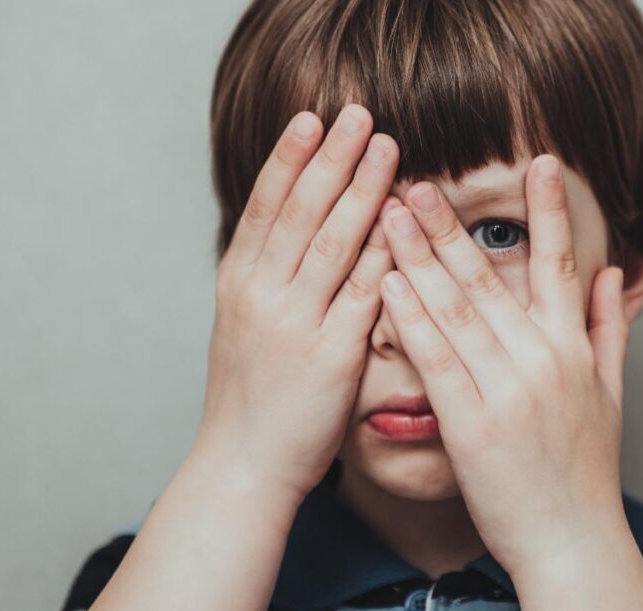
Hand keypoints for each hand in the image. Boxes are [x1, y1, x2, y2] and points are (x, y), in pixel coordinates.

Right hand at [197, 104, 400, 500]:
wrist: (242, 464)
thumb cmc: (249, 397)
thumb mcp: (243, 326)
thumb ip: (269, 279)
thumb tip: (295, 235)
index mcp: (239, 282)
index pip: (266, 205)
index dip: (290, 158)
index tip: (312, 118)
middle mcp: (261, 294)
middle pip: (300, 211)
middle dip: (331, 158)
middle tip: (359, 114)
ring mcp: (294, 323)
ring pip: (332, 242)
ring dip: (361, 190)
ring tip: (386, 148)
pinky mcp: (330, 355)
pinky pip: (363, 292)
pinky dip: (384, 253)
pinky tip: (404, 221)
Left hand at [377, 155, 630, 575]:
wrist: (572, 543)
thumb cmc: (585, 472)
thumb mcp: (611, 396)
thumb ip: (609, 330)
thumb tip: (616, 274)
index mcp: (572, 350)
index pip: (561, 266)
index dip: (549, 212)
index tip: (539, 162)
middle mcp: (542, 361)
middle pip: (491, 279)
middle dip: (452, 226)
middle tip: (420, 180)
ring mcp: (507, 391)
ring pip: (457, 309)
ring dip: (420, 257)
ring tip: (393, 212)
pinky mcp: (471, 425)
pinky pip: (436, 359)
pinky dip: (412, 318)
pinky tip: (388, 281)